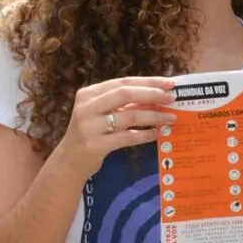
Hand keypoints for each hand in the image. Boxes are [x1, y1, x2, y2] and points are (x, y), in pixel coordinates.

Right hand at [52, 76, 178, 180]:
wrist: (70, 160)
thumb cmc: (92, 133)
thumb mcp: (103, 113)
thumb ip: (124, 104)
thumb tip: (158, 96)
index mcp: (89, 94)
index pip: (123, 81)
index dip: (149, 81)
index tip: (170, 83)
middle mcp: (86, 107)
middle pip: (125, 93)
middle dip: (152, 94)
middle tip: (172, 98)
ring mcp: (89, 126)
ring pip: (129, 116)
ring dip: (154, 116)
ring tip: (171, 118)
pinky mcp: (95, 145)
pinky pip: (127, 137)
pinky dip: (145, 134)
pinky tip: (158, 133)